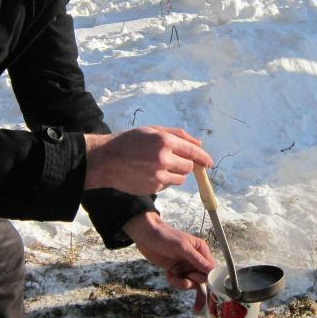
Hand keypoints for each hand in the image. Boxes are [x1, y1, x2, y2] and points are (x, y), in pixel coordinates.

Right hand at [84, 126, 212, 194]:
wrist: (107, 160)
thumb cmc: (130, 141)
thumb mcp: (153, 130)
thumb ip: (177, 135)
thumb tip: (199, 143)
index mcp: (165, 141)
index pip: (193, 152)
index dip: (204, 158)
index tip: (209, 163)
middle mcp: (163, 158)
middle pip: (189, 166)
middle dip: (185, 164)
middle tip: (173, 160)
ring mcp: (158, 174)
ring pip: (181, 178)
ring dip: (176, 173)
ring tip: (159, 166)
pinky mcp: (153, 187)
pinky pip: (168, 185)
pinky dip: (164, 180)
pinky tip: (150, 173)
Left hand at [123, 212, 215, 311]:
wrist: (146, 236)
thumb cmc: (164, 236)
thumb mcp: (182, 247)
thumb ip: (197, 259)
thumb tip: (212, 270)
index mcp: (201, 250)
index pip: (212, 268)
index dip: (207, 276)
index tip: (197, 278)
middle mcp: (196, 259)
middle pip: (203, 278)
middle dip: (193, 280)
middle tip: (185, 276)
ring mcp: (186, 266)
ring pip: (192, 283)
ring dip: (183, 284)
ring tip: (172, 277)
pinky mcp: (177, 271)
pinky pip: (182, 283)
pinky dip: (176, 283)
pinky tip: (169, 276)